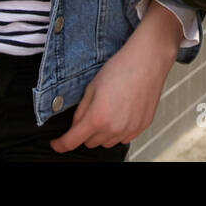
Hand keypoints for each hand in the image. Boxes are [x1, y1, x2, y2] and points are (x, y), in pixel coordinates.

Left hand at [50, 3, 180, 151]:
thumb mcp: (92, 87)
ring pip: (107, 142)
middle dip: (85, 132)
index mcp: (97, 117)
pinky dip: (118, 131)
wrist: (148, 60)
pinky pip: (124, 138)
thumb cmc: (121, 68)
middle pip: (90, 143)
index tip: (57, 144)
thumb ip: (81, 111)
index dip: (60, 144)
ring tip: (109, 110)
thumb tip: (76, 126)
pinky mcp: (142, 126)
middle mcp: (114, 128)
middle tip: (91, 112)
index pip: (72, 141)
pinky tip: (121, 113)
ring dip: (102, 133)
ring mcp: (130, 129)